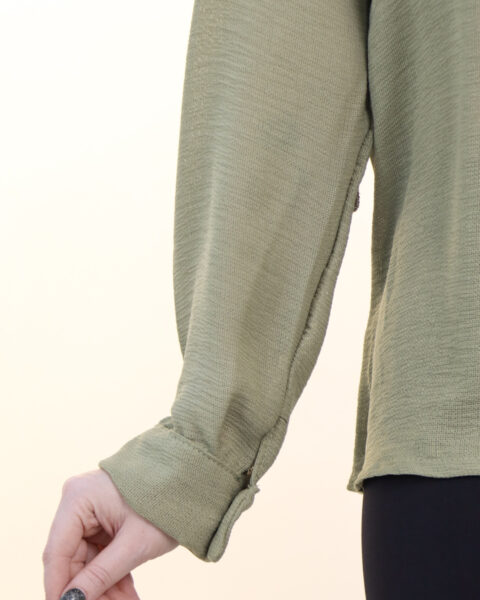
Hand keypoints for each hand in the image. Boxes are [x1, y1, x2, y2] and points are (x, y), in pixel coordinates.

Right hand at [42, 468, 179, 599]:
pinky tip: (127, 595)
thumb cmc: (166, 502)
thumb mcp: (135, 544)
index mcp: (78, 498)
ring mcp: (92, 510)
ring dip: (106, 587)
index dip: (59, 587)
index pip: (57, 552)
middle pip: (73, 560)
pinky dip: (114, 575)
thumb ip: (101, 575)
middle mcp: (79, 502)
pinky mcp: (105, 519)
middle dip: (91, 590)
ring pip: (89, 561)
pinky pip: (102, 553)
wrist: (192, 479)